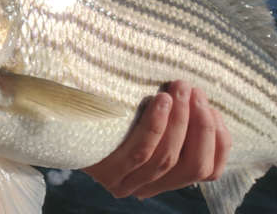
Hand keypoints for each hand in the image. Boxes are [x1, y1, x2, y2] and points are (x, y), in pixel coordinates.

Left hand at [83, 80, 230, 198]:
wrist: (57, 112)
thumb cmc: (108, 107)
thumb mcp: (144, 116)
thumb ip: (173, 118)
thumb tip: (201, 99)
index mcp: (163, 176)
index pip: (207, 171)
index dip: (219, 142)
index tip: (215, 110)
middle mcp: (147, 185)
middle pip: (192, 166)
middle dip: (201, 127)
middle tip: (196, 91)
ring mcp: (126, 182)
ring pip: (167, 157)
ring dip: (180, 120)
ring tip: (180, 90)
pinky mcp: (107, 171)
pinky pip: (140, 151)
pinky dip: (156, 125)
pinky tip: (161, 100)